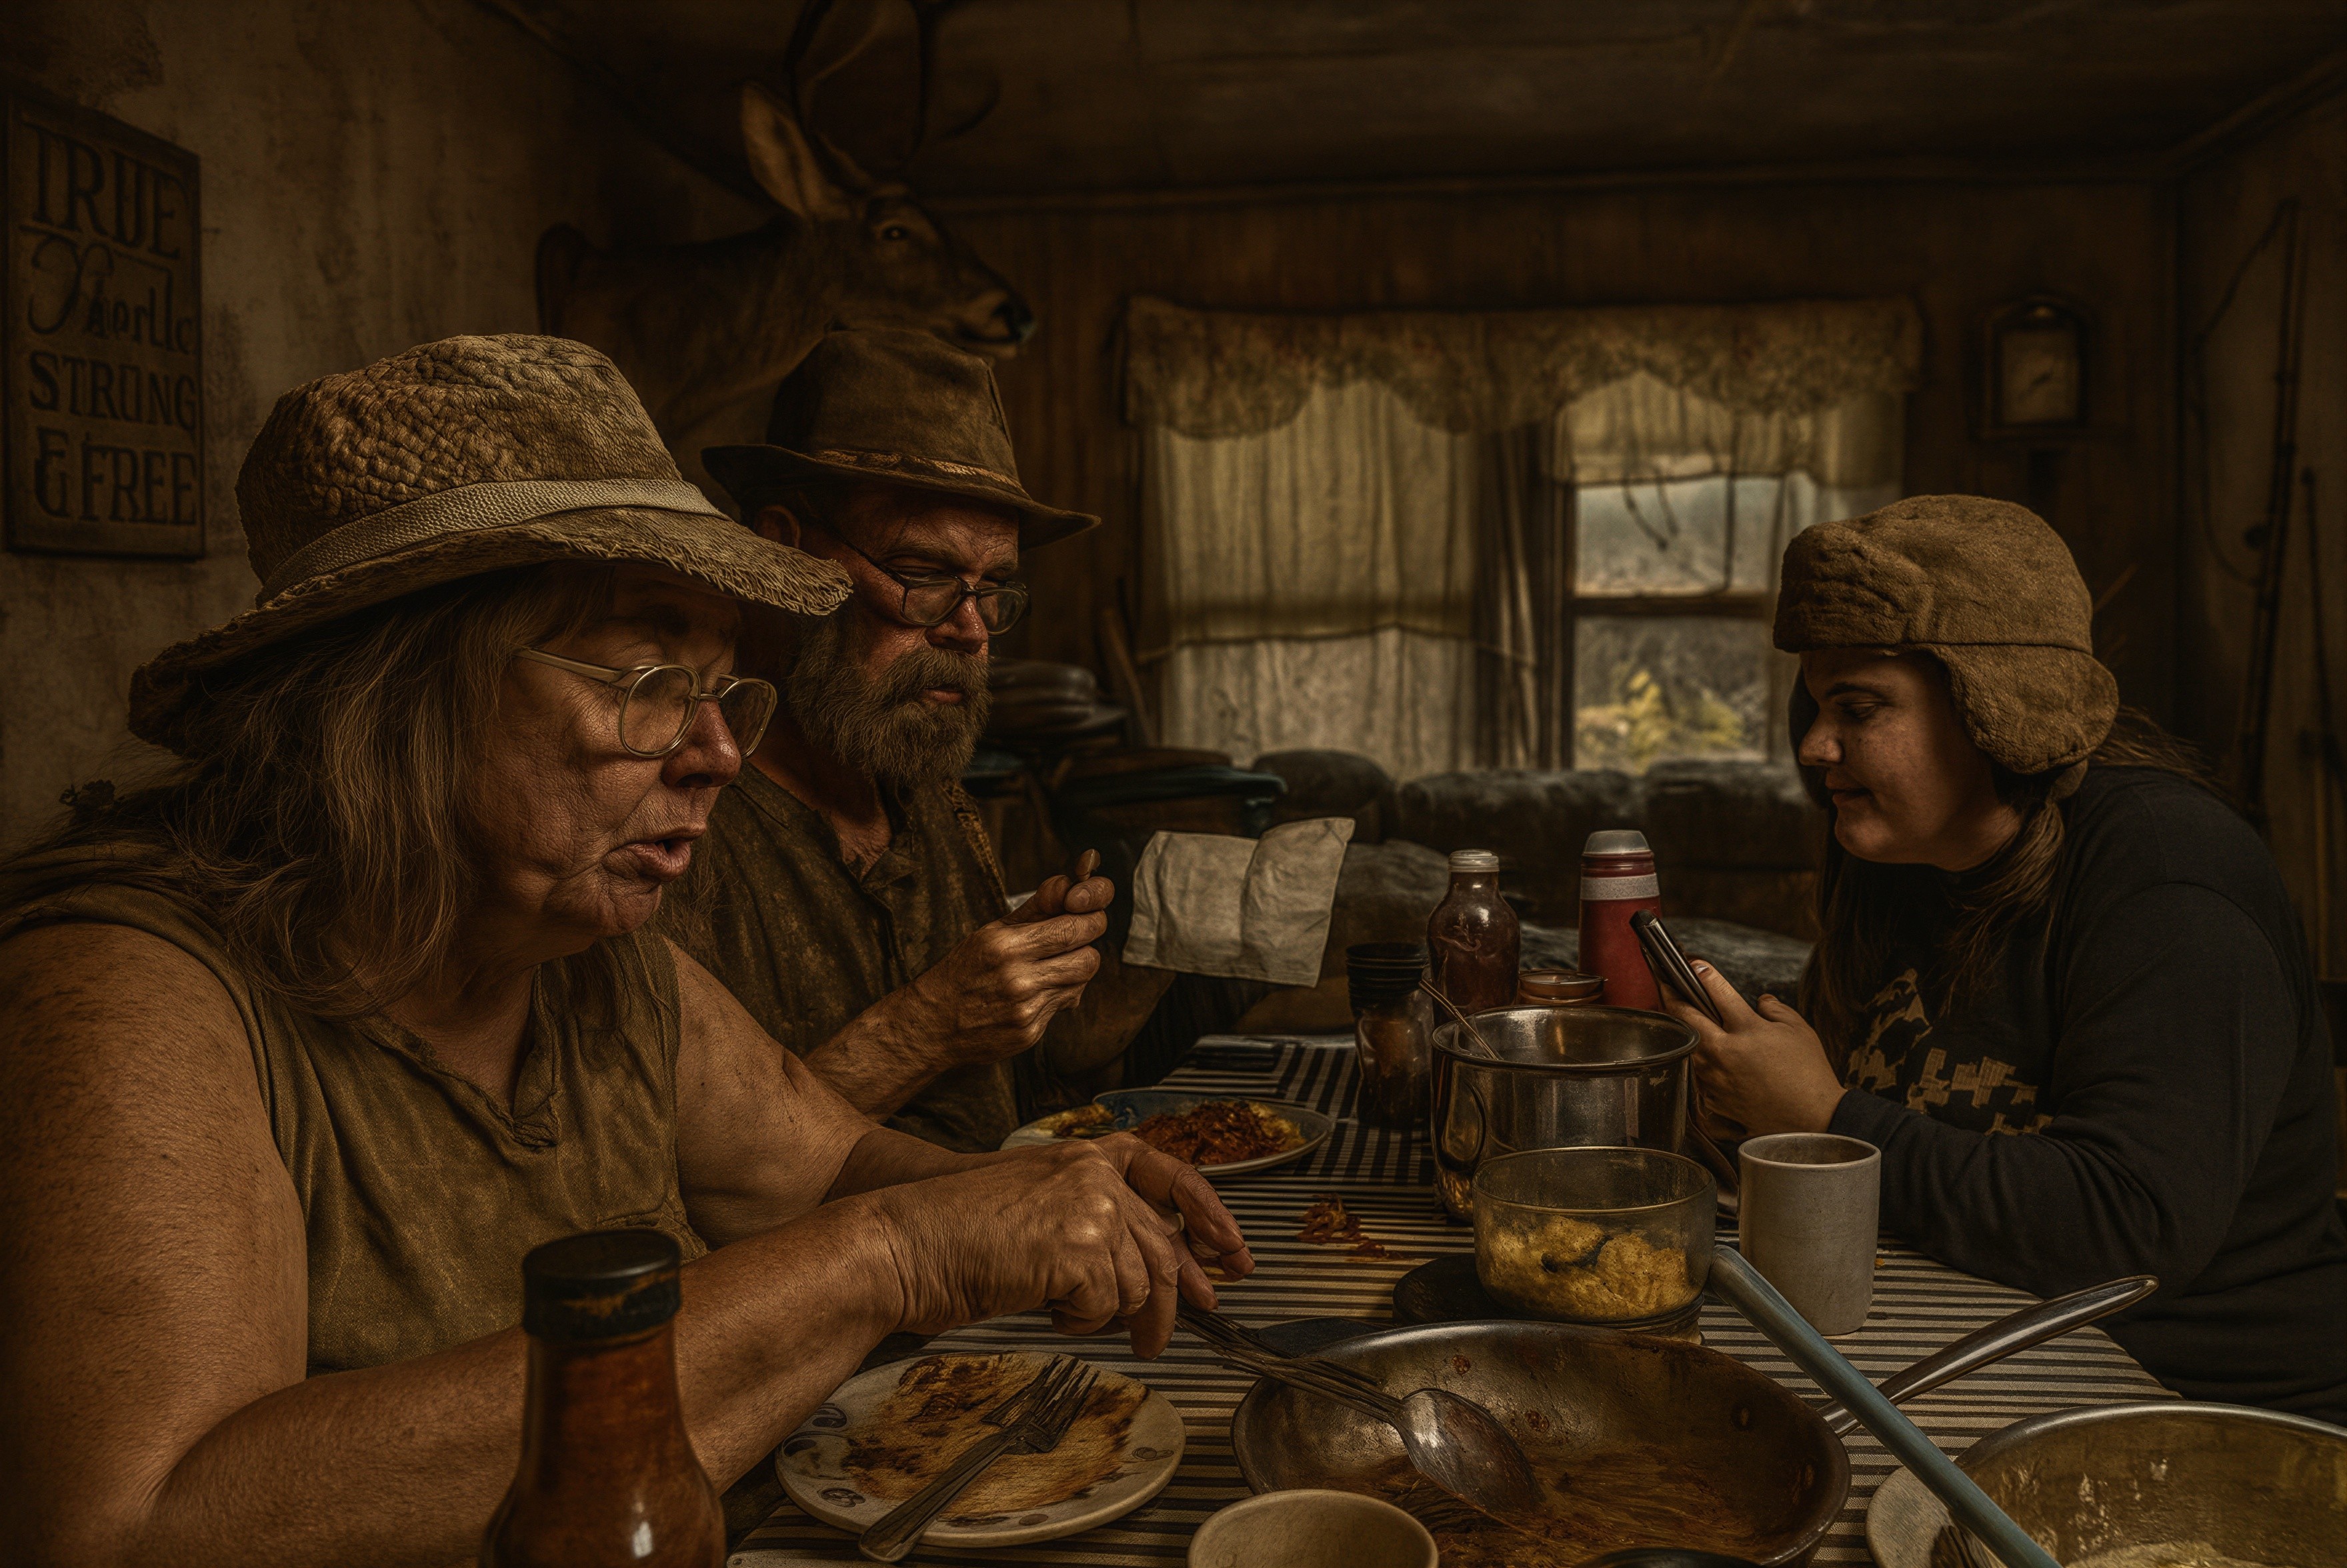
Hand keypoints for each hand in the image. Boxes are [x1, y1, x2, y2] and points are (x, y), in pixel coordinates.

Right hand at [867, 1135, 1252, 1357]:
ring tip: (1068, 1319)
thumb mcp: (1039, 1212)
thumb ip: (1096, 1230)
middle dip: (1173, 1302)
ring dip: (1111, 1317)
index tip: (1232, 1253)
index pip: (1172, 1179)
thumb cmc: (956, 1233)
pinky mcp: (1079, 1248)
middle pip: (1163, 1249)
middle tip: (1163, 1339)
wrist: (904, 1242)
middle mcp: (1095, 1174)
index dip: (1210, 1218)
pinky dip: (1079, 1323)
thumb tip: (1154, 1280)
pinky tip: (1043, 1309)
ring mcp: (1091, 1208)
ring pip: (1140, 1285)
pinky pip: (1107, 1308)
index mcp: (1087, 1157)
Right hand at [888, 872, 1114, 1068]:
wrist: (931, 1024)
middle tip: (1078, 941)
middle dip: (1088, 946)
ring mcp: (1025, 1009)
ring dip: (1074, 972)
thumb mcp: (991, 932)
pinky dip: (1056, 996)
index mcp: (1006, 945)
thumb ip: (1034, 910)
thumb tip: (1068, 885)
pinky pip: (1063, 1007)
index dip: (1090, 921)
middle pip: (1088, 959)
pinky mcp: (1029, 1033)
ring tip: (1053, 967)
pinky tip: (1034, 993)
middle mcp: (1017, 978)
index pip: (1074, 928)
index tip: (1088, 917)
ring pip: (1080, 984)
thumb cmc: (962, 972)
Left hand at [1661, 960, 1845, 1137]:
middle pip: (1684, 1016)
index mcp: (1747, 1030)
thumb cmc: (1810, 1074)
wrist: (1814, 1120)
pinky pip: (1696, 1076)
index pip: (1717, 991)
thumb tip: (1760, 1001)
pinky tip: (1698, 1056)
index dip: (1702, 972)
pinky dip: (1695, 1063)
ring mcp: (1715, 1078)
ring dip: (1680, 1029)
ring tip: (1676, 1015)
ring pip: (1686, 1046)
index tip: (1694, 962)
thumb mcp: (1799, 1030)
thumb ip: (1775, 1009)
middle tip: (1661, 980)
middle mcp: (1725, 1052)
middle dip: (1669, 992)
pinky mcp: (1714, 1100)